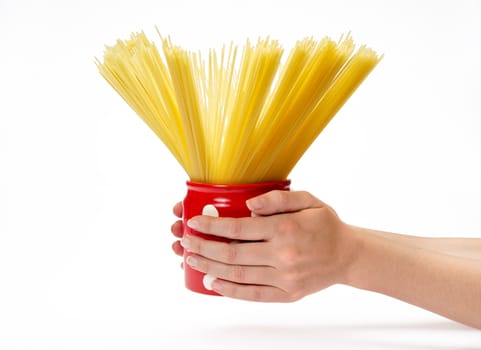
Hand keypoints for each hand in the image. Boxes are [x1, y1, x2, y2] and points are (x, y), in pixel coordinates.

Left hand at [171, 190, 357, 301]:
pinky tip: (213, 283)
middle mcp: (283, 255)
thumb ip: (278, 199)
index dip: (212, 225)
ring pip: (238, 275)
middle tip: (184, 242)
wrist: (348, 255)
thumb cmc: (325, 224)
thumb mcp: (307, 200)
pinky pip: (253, 295)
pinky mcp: (287, 294)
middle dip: (202, 247)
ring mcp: (285, 278)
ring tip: (191, 260)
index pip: (238, 228)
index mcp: (285, 229)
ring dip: (210, 268)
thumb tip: (249, 205)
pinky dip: (230, 291)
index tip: (194, 222)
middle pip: (232, 254)